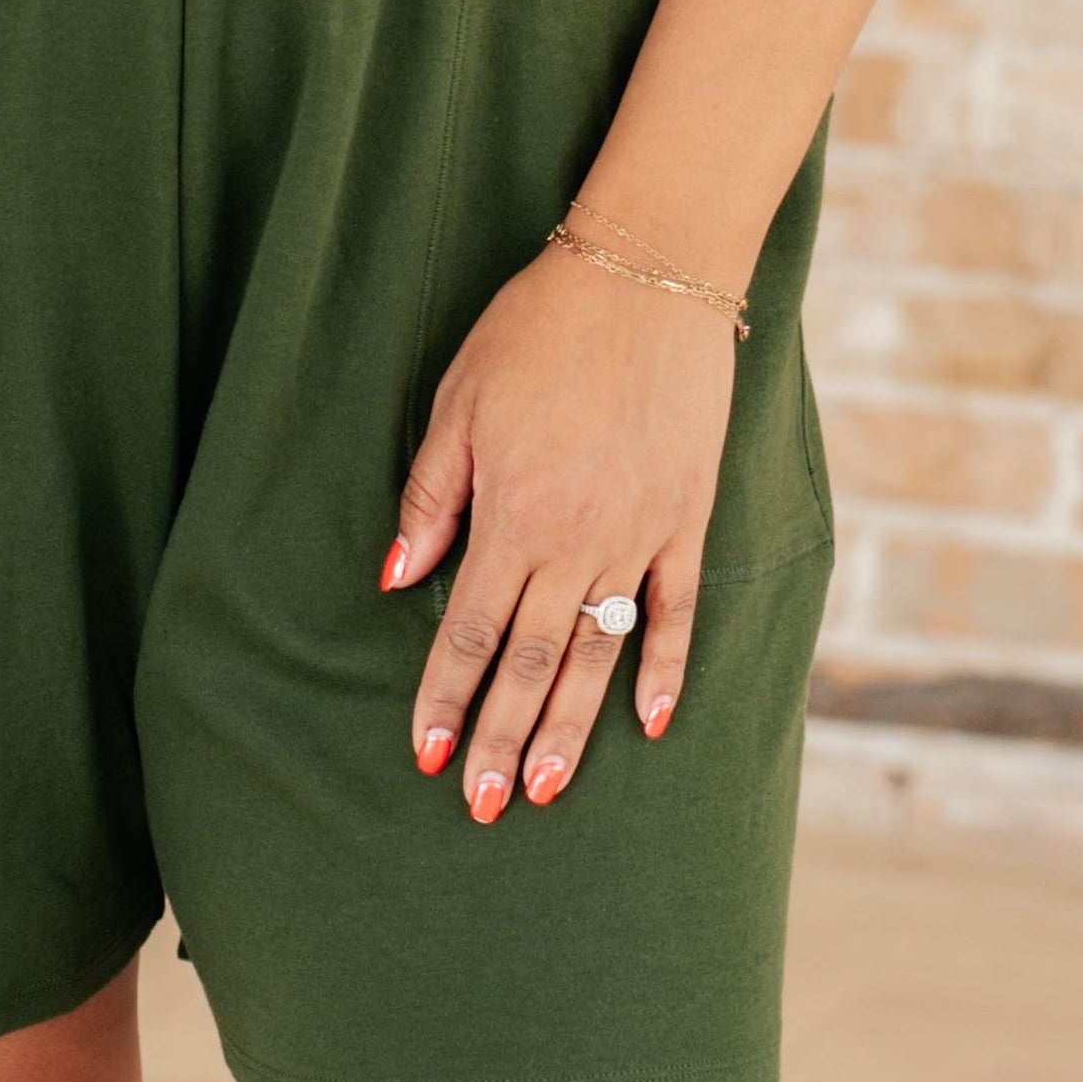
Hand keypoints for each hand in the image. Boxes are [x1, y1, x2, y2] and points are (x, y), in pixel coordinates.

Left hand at [384, 240, 738, 818]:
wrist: (646, 275)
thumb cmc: (537, 331)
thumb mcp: (458, 404)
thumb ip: (431, 499)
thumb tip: (395, 582)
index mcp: (511, 516)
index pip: (468, 633)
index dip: (445, 700)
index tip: (427, 756)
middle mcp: (575, 542)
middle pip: (529, 662)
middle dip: (502, 740)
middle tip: (483, 806)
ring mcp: (638, 535)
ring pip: (598, 653)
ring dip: (571, 726)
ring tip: (549, 789)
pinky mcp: (688, 518)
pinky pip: (678, 611)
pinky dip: (667, 669)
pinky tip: (653, 723)